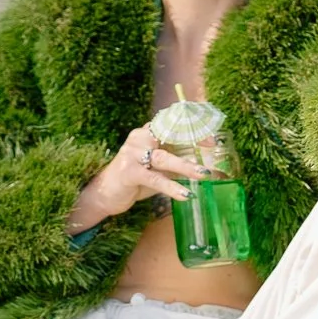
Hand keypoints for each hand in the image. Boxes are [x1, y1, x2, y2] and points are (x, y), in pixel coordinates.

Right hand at [68, 125, 206, 231]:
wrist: (105, 194)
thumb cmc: (136, 179)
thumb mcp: (159, 168)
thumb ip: (177, 162)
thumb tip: (206, 165)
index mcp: (148, 132)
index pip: (173, 123)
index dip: (192, 128)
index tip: (211, 139)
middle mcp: (140, 138)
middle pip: (170, 135)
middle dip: (193, 140)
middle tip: (212, 148)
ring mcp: (132, 154)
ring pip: (164, 157)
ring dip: (186, 166)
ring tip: (204, 174)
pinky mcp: (128, 172)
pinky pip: (154, 179)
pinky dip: (171, 186)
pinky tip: (186, 194)